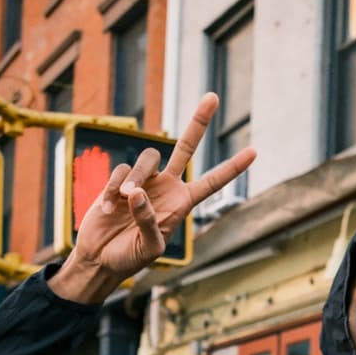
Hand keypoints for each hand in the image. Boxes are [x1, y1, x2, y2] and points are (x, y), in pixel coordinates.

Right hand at [49, 92, 255, 303]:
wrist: (101, 257)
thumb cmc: (129, 258)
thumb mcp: (148, 248)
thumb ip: (148, 221)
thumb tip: (138, 193)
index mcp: (181, 204)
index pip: (211, 183)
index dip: (232, 168)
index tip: (254, 152)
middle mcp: (166, 187)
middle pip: (185, 147)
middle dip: (199, 122)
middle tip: (213, 96)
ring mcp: (144, 180)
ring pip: (147, 159)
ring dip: (136, 177)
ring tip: (123, 201)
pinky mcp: (120, 178)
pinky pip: (120, 170)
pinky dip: (113, 189)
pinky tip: (107, 210)